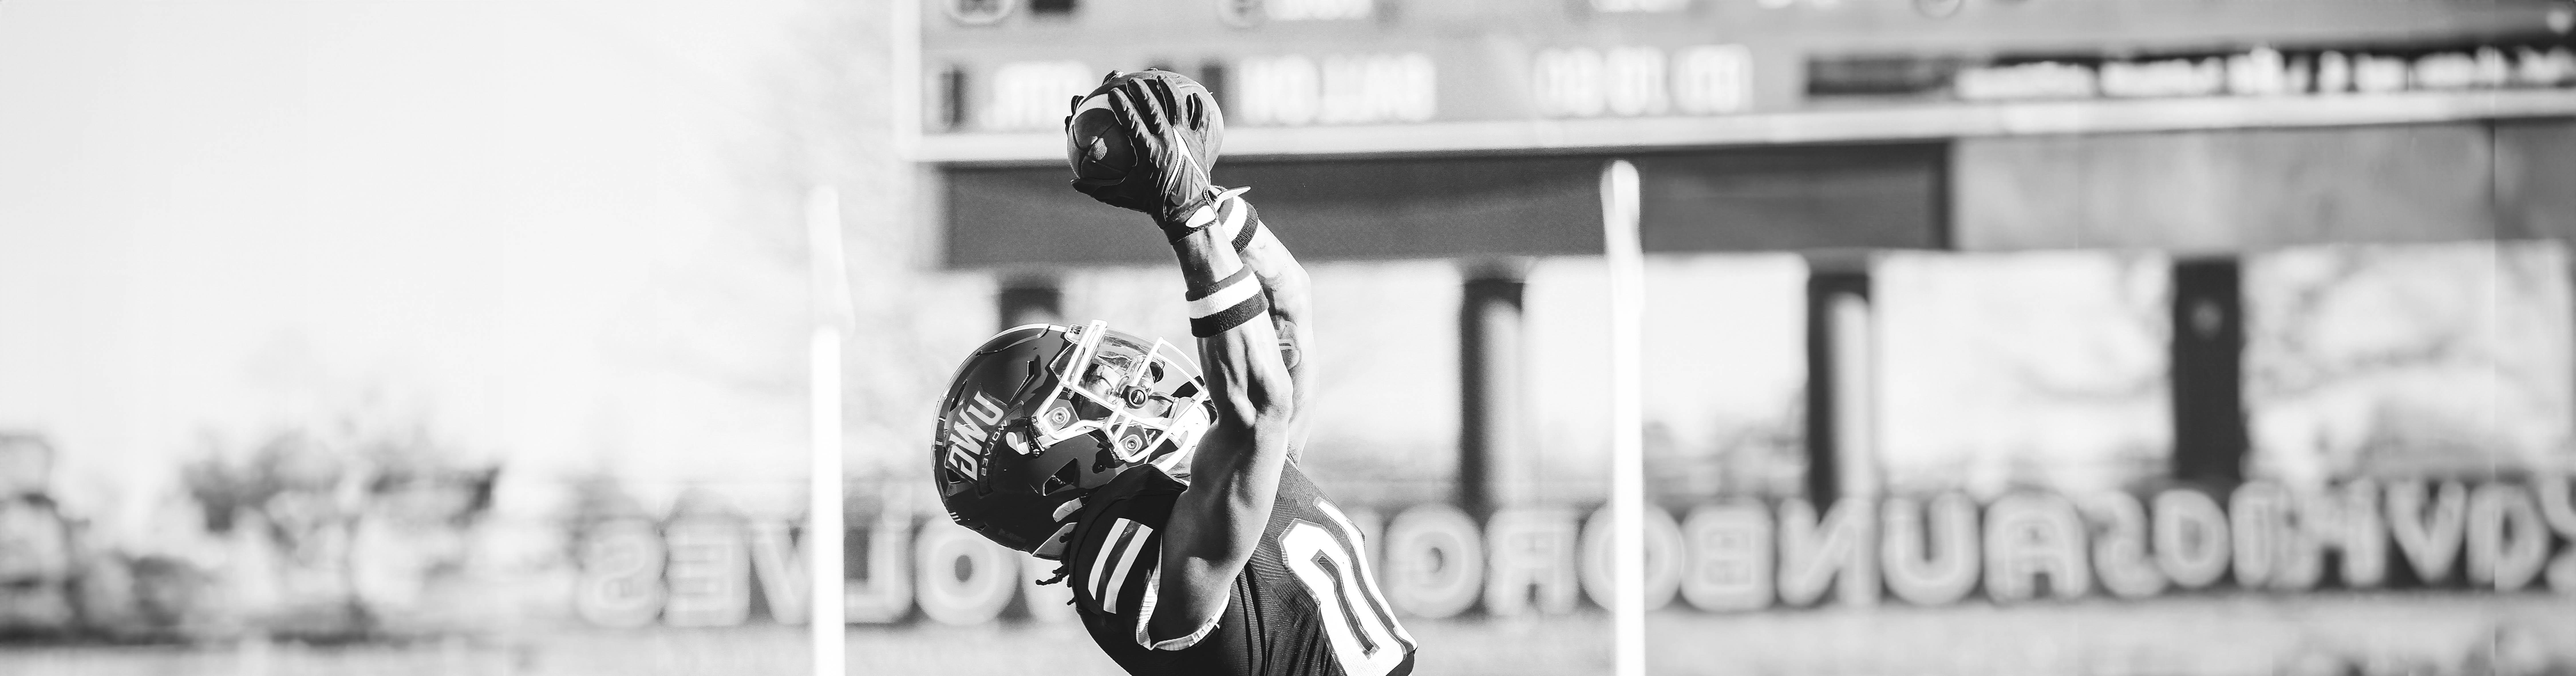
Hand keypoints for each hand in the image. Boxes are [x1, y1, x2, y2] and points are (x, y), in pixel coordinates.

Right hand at [1071, 73, 1215, 232]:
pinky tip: (1195, 96)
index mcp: (1148, 151)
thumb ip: (1098, 188)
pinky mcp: (1199, 143)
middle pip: (1154, 107)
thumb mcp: (1123, 196)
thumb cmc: (1154, 204)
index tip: (1112, 93)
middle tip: (1132, 80)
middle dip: (1142, 90)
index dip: (1122, 104)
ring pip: (1178, 107)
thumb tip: (1074, 183)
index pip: (1132, 120)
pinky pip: (1201, 120)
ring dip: (1168, 90)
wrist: (1188, 213)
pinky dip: (1198, 107)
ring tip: (1160, 78)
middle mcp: (1168, 140)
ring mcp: (1186, 139)